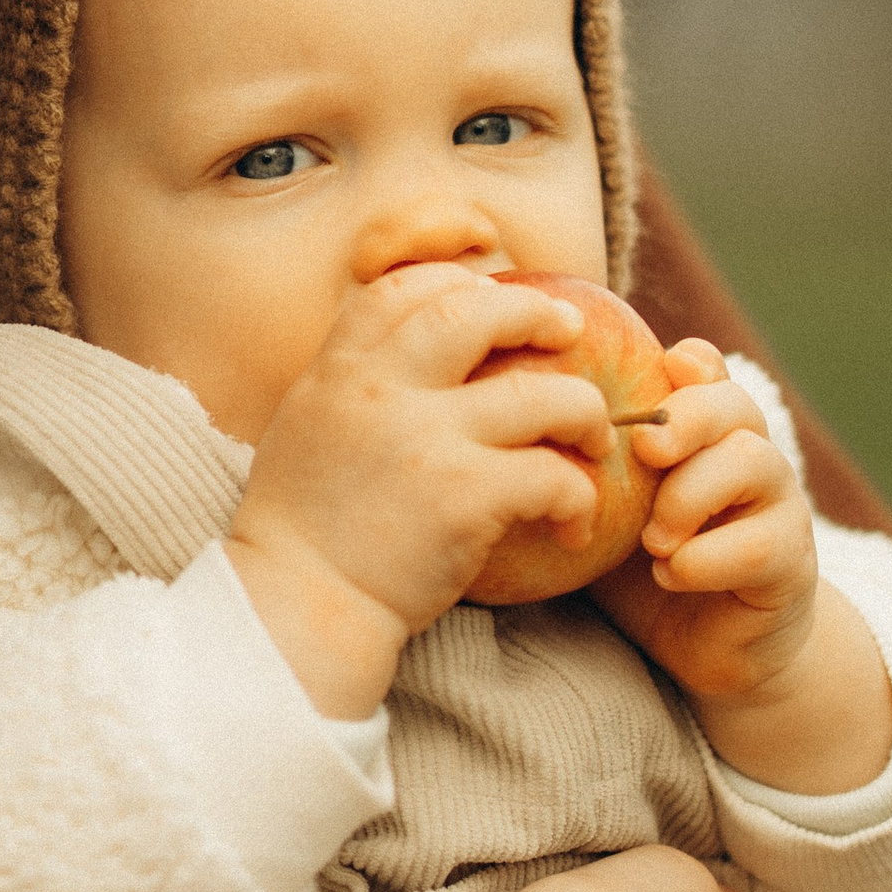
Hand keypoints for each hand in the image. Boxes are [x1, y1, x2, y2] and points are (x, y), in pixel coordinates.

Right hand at [226, 264, 607, 712]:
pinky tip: (573, 525)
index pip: (405, 289)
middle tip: (570, 331)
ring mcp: (426, 440)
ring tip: (594, 440)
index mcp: (340, 370)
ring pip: (544, 394)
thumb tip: (416, 349)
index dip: (459, 283)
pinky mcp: (466, 497)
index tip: (494, 298)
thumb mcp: (309, 425)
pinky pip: (554, 475)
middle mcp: (381, 391)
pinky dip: (579, 497)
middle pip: (478, 312)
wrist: (298, 608)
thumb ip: (356, 381)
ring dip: (586, 414)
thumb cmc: (305, 530)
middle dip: (539, 313)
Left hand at [595, 345, 891, 792]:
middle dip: (687, 418)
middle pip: (736, 404)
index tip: (661, 370)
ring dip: (691, 496)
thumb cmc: (641, 570)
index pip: (707, 371)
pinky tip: (671, 576)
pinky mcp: (791, 564)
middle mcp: (749, 456)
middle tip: (646, 449)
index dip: (689, 364)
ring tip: (651, 540)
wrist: (707, 649)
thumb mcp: (605, 513)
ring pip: (756, 462)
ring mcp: (779, 506)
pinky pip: (762, 545)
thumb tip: (509, 431)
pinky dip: (706, 559)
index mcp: (702, 433)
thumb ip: (580, 472)